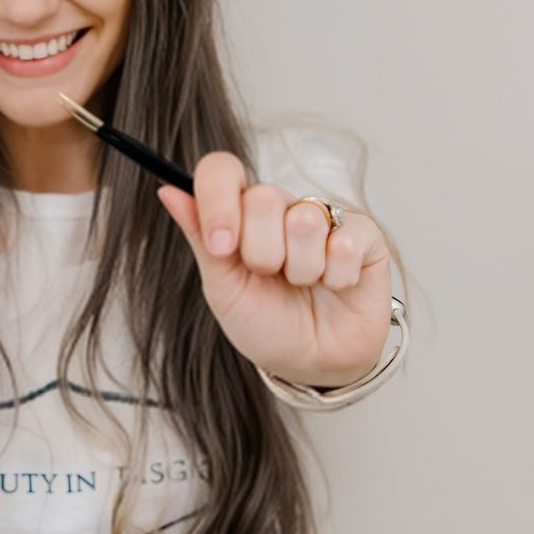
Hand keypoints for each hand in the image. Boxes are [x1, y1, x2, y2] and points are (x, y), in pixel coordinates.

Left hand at [157, 151, 391, 388]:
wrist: (311, 363)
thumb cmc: (265, 324)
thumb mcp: (223, 287)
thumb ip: (201, 236)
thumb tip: (168, 190)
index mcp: (240, 214)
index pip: (222, 171)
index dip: (219, 201)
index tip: (221, 246)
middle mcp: (281, 207)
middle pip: (263, 197)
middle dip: (262, 253)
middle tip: (270, 277)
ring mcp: (324, 218)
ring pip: (305, 220)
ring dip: (301, 269)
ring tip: (304, 284)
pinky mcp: (364, 235)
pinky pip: (346, 242)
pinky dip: (337, 276)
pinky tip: (335, 285)